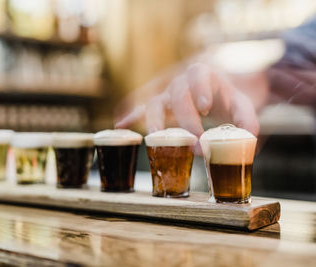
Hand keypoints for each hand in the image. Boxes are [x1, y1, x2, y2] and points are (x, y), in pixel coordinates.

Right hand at [115, 63, 259, 137]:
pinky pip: (142, 109)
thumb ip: (248, 120)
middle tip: (195, 141)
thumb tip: (247, 139)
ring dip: (153, 118)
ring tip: (155, 136)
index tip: (205, 108)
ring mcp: (168, 95)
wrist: (217, 93)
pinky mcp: (160, 108)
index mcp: (204, 75)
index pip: (198, 75)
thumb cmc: (228, 98)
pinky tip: (121, 125)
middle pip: (177, 94)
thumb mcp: (243, 105)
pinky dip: (131, 116)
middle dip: (185, 118)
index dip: (199, 89)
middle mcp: (182, 83)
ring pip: (155, 102)